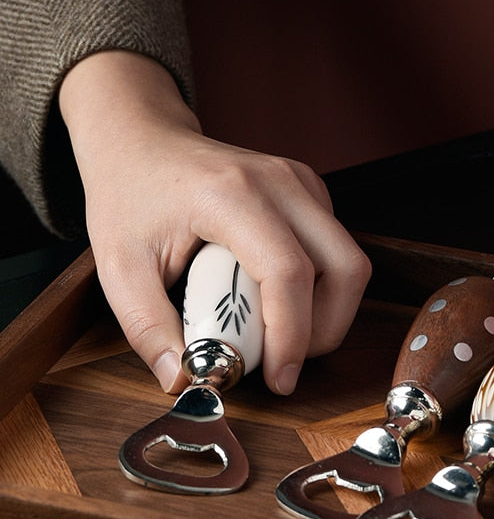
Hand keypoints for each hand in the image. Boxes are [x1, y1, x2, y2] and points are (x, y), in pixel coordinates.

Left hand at [58, 50, 370, 394]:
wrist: (141, 138)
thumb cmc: (130, 191)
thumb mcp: (119, 265)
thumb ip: (147, 328)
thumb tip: (183, 379)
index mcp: (232, 194)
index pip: (287, 273)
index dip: (292, 336)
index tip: (279, 378)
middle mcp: (280, 183)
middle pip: (345, 267)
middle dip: (327, 329)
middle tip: (287, 360)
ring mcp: (301, 184)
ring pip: (349, 262)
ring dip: (326, 312)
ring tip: (280, 332)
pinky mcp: (309, 193)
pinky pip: (337, 252)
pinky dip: (320, 289)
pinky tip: (280, 298)